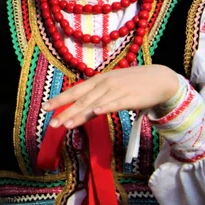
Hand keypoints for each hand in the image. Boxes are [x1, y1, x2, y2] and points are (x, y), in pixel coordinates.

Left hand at [42, 65, 180, 129]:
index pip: (75, 90)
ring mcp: (116, 90)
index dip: (60, 99)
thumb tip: (82, 104)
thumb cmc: (133, 83)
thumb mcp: (111, 84)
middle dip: (65, 112)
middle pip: (81, 100)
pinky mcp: (129, 98)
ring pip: (94, 104)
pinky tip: (95, 113)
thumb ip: (97, 93)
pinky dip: (105, 107)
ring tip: (66, 125)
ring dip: (79, 114)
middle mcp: (104, 84)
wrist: (159, 79)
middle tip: (52, 124)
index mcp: (98, 80)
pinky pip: (114, 104)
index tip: (45, 108)